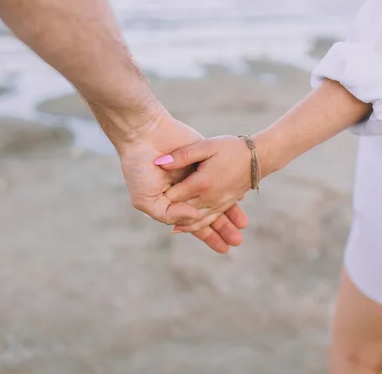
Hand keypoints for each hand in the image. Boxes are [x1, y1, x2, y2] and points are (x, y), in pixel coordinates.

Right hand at [117, 114, 248, 252]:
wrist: (142, 136)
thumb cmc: (138, 170)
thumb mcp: (146, 200)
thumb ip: (168, 214)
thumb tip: (196, 216)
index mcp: (170, 202)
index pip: (193, 222)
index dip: (207, 234)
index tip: (223, 247)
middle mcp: (185, 190)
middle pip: (208, 213)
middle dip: (222, 228)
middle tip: (237, 241)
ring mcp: (194, 174)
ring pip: (216, 197)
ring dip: (229, 212)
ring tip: (242, 225)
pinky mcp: (202, 159)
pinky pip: (219, 175)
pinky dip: (228, 186)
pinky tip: (240, 197)